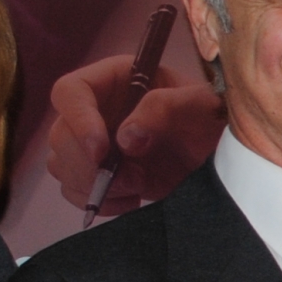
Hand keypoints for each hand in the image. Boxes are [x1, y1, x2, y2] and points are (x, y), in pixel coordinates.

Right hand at [43, 54, 225, 213]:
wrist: (221, 156)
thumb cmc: (213, 119)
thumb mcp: (201, 105)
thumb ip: (164, 109)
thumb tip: (125, 139)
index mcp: (115, 80)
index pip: (70, 92)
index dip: (78, 120)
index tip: (101, 150)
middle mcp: (97, 109)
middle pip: (60, 135)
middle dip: (90, 164)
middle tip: (134, 178)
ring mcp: (94, 144)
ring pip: (61, 164)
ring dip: (94, 184)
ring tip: (137, 187)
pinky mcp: (100, 175)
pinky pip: (74, 190)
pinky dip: (98, 201)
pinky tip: (131, 201)